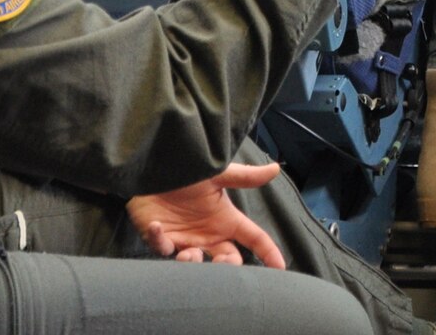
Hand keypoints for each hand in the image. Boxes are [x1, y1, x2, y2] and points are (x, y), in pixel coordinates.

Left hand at [127, 162, 286, 267]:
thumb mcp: (218, 175)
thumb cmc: (188, 172)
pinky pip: (162, 249)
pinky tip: (158, 226)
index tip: (280, 267)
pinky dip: (160, 240)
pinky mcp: (163, 239)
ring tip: (189, 254)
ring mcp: (187, 239)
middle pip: (229, 260)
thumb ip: (245, 177)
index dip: (268, 252)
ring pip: (197, 264)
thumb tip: (275, 168)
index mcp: (226, 219)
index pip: (254, 238)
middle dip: (228, 267)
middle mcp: (209, 234)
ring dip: (194, 263)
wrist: (155, 169)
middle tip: (221, 261)